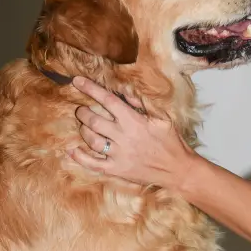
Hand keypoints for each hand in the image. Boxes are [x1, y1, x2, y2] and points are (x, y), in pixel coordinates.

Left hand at [67, 77, 195, 189]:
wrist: (177, 170)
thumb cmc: (171, 141)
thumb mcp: (162, 117)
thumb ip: (142, 103)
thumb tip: (125, 90)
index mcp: (133, 120)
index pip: (107, 100)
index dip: (90, 89)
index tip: (77, 81)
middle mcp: (123, 136)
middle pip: (93, 120)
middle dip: (83, 112)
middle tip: (81, 109)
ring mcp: (118, 154)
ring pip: (91, 139)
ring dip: (83, 130)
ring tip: (83, 126)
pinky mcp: (117, 169)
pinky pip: (93, 164)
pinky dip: (80, 157)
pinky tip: (72, 150)